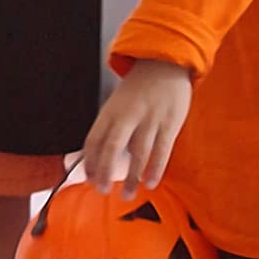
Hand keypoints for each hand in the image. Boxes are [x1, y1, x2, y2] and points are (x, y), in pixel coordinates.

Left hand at [81, 60, 192, 195]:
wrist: (164, 63)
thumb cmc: (139, 88)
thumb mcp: (118, 103)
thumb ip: (112, 127)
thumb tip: (103, 156)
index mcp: (110, 110)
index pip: (94, 139)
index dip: (90, 161)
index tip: (89, 178)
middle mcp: (127, 115)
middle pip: (112, 146)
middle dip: (105, 171)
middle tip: (102, 191)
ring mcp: (149, 119)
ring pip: (138, 153)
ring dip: (132, 177)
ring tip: (128, 195)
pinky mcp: (169, 123)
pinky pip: (161, 151)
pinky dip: (155, 169)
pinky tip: (150, 183)